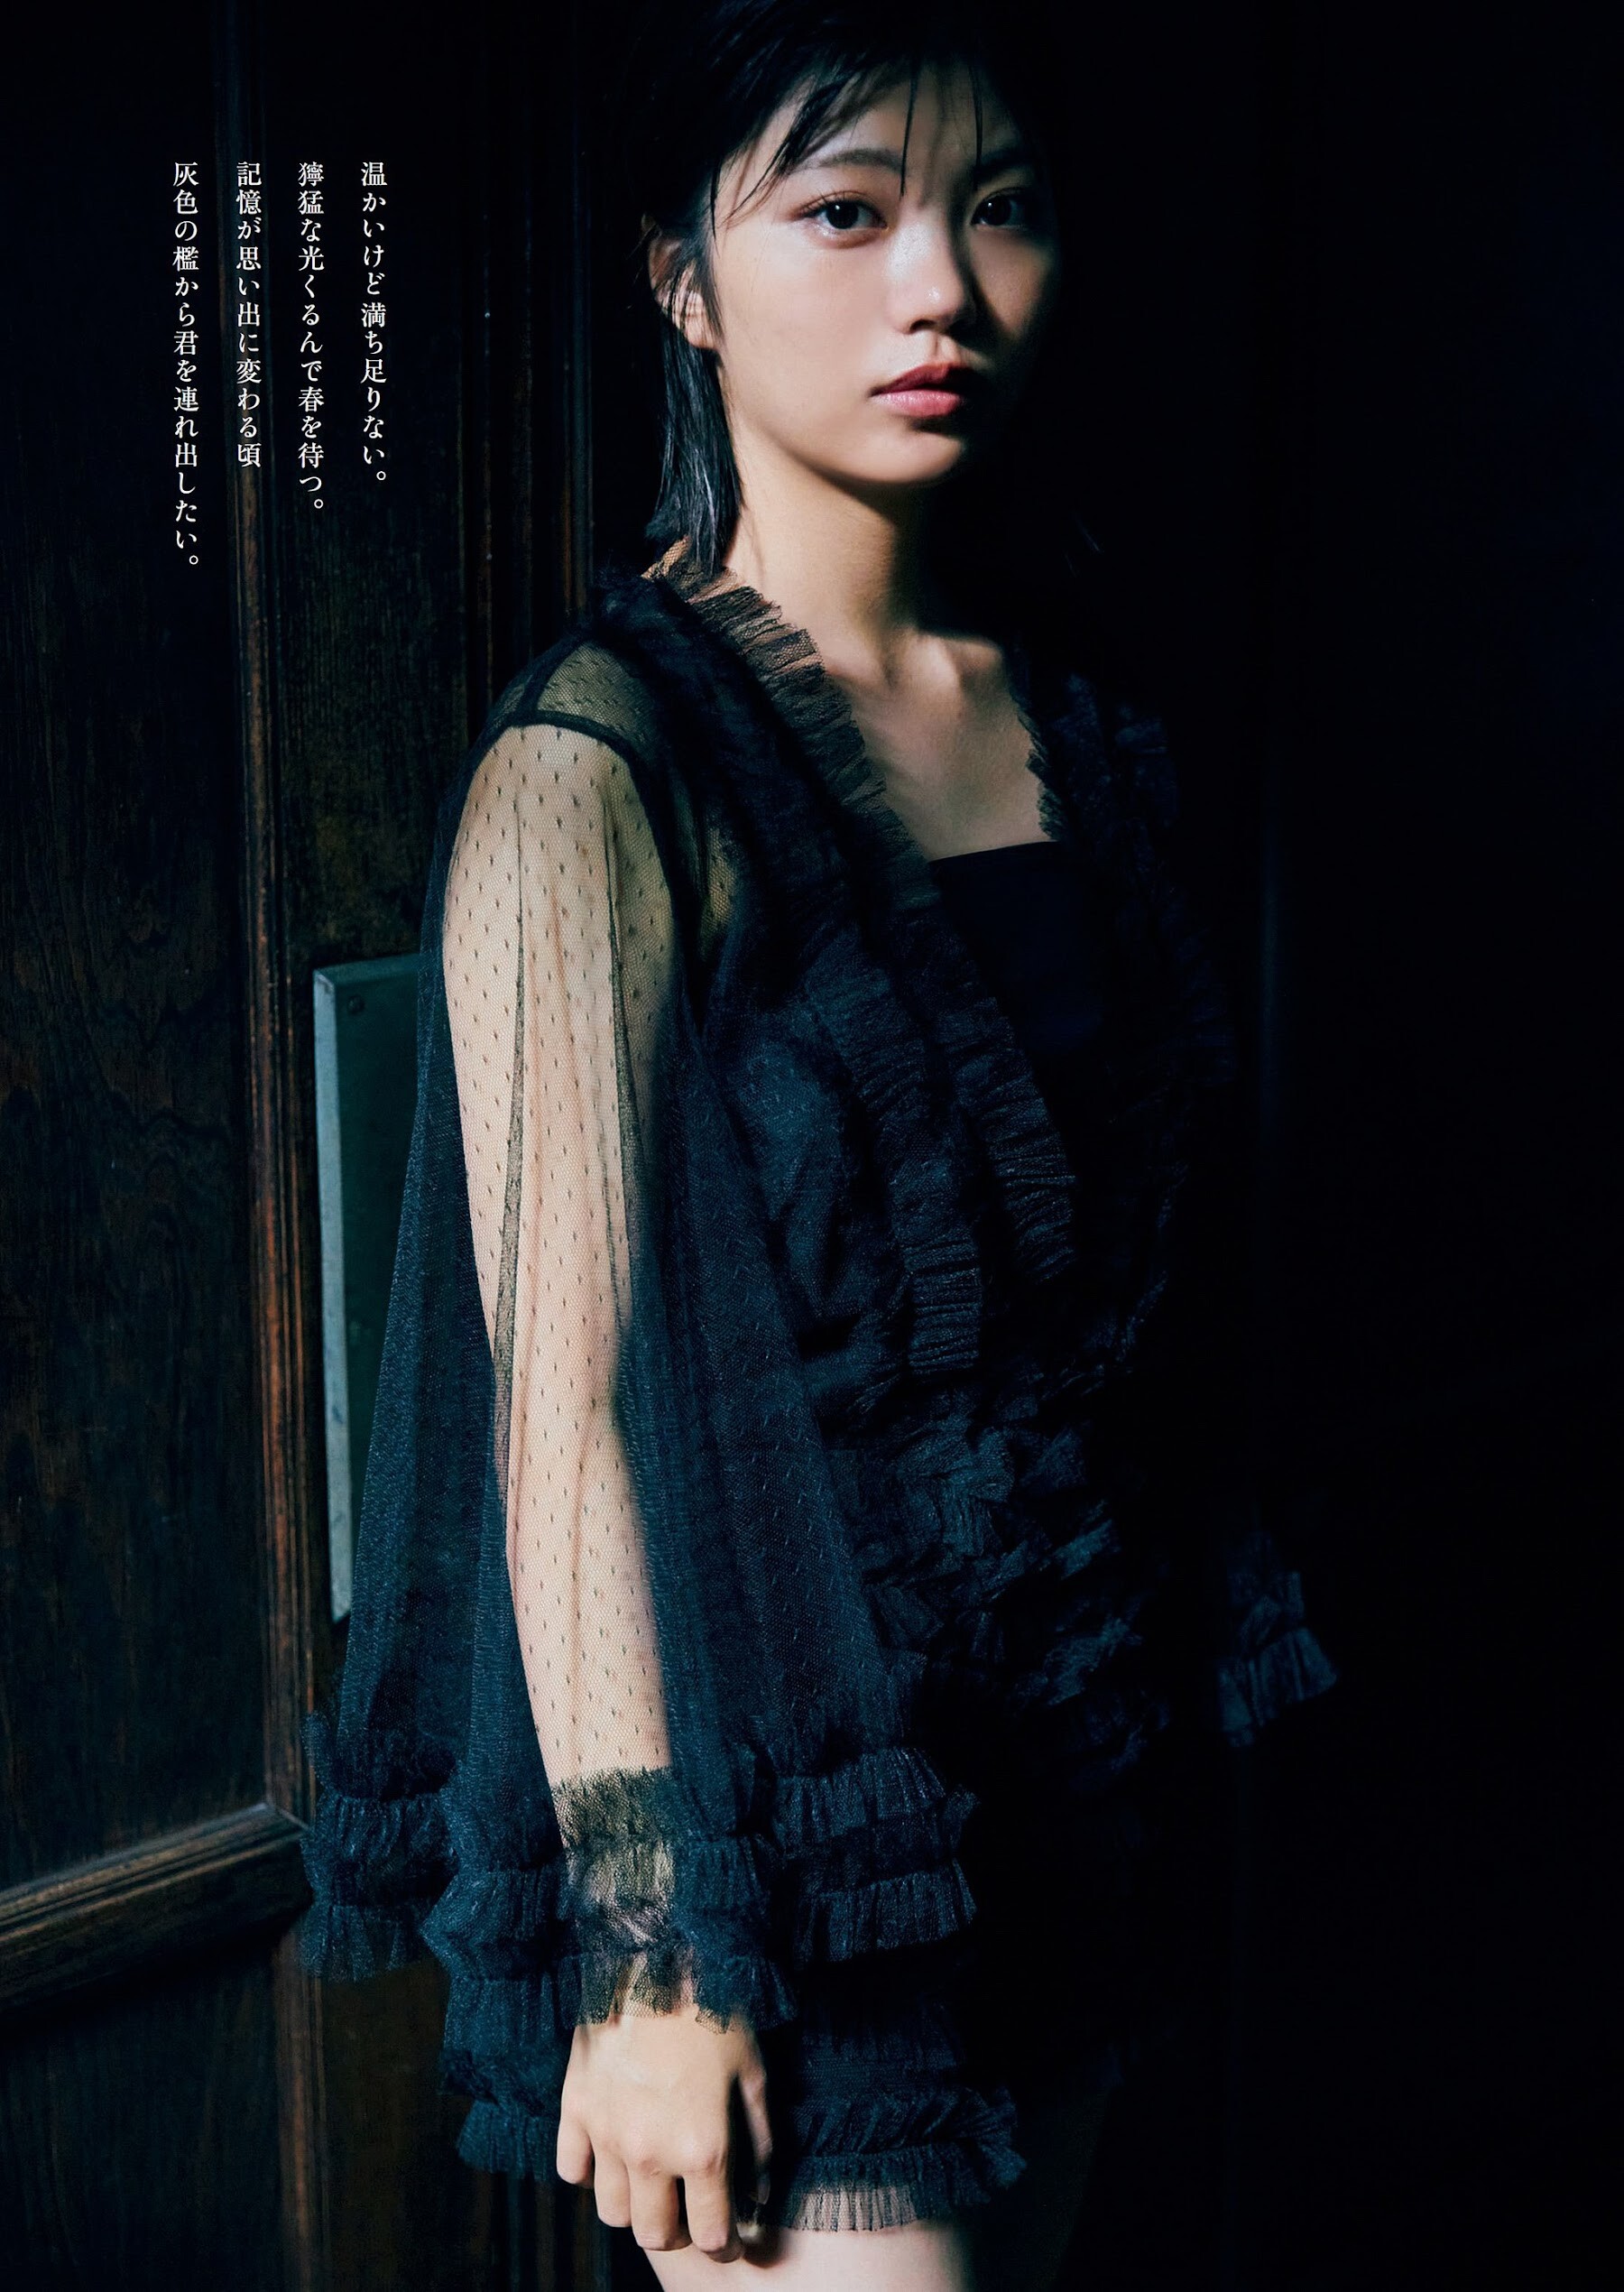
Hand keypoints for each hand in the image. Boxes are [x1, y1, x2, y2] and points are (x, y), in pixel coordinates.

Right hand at [556, 2002, 772, 2258]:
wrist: (659, 1953)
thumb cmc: (716, 2009)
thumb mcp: (754, 2073)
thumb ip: (759, 2143)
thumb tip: (758, 2195)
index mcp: (702, 2147)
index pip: (710, 2234)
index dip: (726, 2244)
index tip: (731, 2237)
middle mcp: (649, 2151)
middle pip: (654, 2235)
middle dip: (678, 2233)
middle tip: (690, 2211)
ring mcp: (605, 2132)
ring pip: (612, 2211)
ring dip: (635, 2206)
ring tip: (652, 2181)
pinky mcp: (574, 2105)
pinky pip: (571, 2169)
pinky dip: (591, 2171)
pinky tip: (612, 2151)